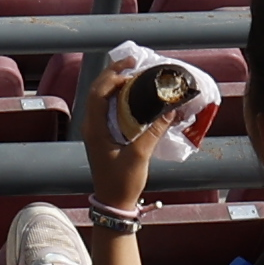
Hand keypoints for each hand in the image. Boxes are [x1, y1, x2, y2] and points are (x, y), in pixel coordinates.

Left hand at [73, 63, 162, 209]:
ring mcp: (95, 130)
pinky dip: (117, 96)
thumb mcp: (140, 155)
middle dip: (113, 73)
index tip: (131, 67)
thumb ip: (155, 131)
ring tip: (133, 73)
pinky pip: (106, 108)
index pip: (99, 93)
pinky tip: (131, 94)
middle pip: (98, 90)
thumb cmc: (123, 181)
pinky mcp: (102, 135)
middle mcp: (91, 125)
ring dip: (114, 83)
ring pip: (101, 98)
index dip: (113, 76)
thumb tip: (172, 110)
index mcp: (95, 128)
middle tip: (133, 62)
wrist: (113, 202)